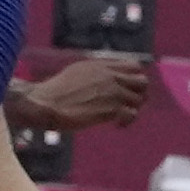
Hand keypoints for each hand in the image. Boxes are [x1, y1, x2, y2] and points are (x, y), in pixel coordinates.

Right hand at [5, 50, 152, 134]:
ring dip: (133, 109)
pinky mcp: (111, 109)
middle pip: (142, 82)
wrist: (47, 103)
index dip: (134, 78)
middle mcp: (110, 76)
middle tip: (128, 104)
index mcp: (102, 65)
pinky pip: (132, 114)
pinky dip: (127, 121)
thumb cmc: (55, 91)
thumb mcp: (77, 72)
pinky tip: (117, 125)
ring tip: (120, 117)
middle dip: (139, 93)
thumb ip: (94, 72)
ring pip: (139, 99)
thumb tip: (103, 77)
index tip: (127, 89)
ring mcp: (112, 92)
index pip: (134, 66)